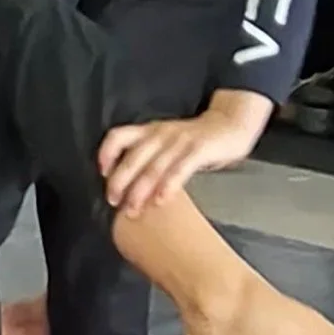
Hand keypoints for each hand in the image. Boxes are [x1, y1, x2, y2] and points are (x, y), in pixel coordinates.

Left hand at [98, 105, 262, 216]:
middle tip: (113, 202)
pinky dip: (169, 185)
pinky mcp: (199, 148)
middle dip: (120, 181)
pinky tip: (161, 201)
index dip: (106, 153)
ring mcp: (180, 140)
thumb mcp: (166, 142)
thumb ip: (148, 157)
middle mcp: (160, 133)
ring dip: (140, 190)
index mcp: (149, 131)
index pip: (118, 135)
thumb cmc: (195, 140)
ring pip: (154, 166)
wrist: (231, 124)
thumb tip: (126, 187)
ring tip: (132, 210)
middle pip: (133, 157)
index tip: (102, 174)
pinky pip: (180, 168)